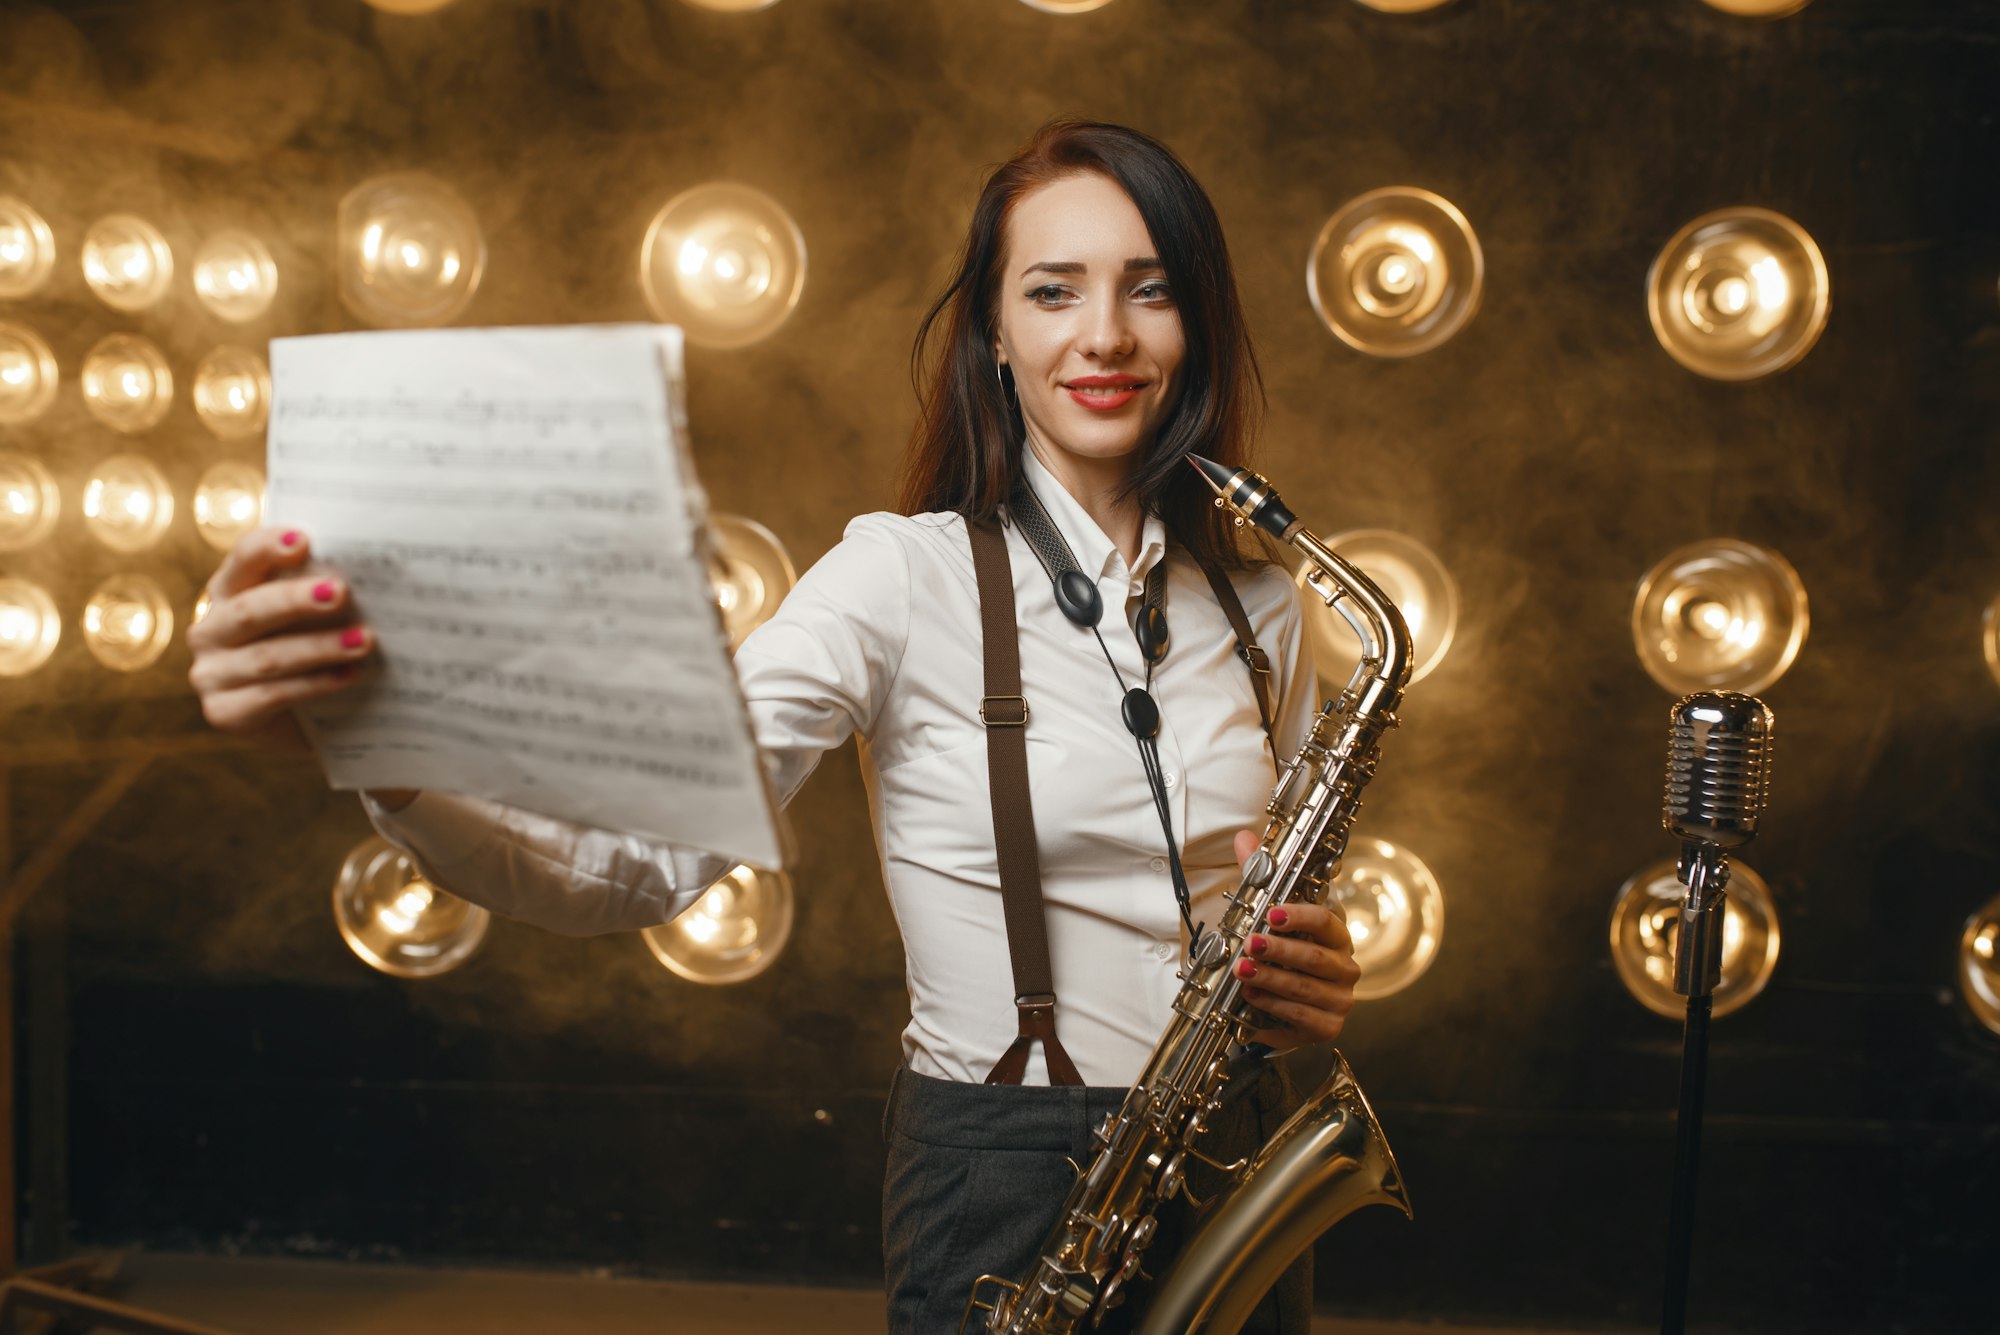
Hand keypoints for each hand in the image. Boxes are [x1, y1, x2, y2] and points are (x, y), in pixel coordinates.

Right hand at [187, 526, 374, 754]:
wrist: (305, 722)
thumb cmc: (313, 652)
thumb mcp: (314, 617)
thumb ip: (325, 590)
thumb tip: (374, 570)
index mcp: (229, 591)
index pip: (242, 560)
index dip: (268, 547)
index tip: (304, 540)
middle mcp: (210, 629)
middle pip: (250, 609)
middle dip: (296, 600)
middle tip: (342, 592)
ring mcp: (211, 673)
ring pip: (267, 656)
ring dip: (319, 647)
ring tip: (364, 641)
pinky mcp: (224, 712)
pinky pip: (272, 695)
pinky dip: (315, 684)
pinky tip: (349, 675)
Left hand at [1229, 828, 1360, 1049]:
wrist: (1289, 1003)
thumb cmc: (1285, 954)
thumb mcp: (1271, 915)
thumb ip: (1259, 876)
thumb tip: (1244, 837)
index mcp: (1338, 936)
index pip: (1325, 921)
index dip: (1299, 916)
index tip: (1271, 913)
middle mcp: (1345, 968)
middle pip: (1314, 958)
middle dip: (1279, 950)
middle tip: (1250, 942)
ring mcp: (1339, 1000)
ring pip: (1304, 990)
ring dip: (1270, 980)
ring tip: (1242, 970)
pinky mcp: (1326, 1027)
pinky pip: (1299, 1018)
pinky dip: (1273, 1009)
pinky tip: (1251, 998)